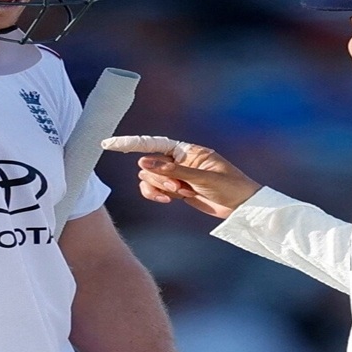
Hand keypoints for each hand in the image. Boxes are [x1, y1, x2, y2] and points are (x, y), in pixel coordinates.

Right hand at [101, 135, 261, 218]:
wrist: (242, 207)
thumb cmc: (231, 187)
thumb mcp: (203, 178)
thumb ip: (173, 171)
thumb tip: (143, 163)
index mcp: (187, 151)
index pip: (154, 143)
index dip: (131, 143)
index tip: (109, 144)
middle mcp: (179, 161)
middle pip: (149, 165)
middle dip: (159, 179)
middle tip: (180, 189)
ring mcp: (176, 176)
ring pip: (149, 179)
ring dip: (160, 188)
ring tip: (182, 194)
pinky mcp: (176, 190)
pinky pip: (155, 190)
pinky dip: (156, 195)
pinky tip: (169, 199)